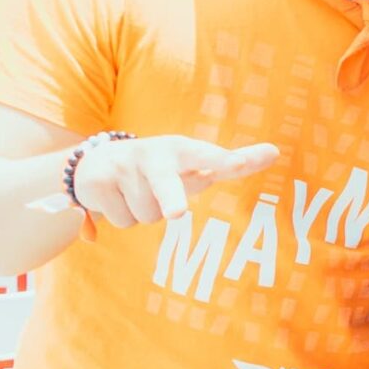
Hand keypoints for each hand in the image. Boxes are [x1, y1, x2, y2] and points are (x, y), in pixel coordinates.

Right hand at [69, 135, 280, 226]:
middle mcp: (151, 155)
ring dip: (145, 211)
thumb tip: (275, 152)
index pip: (205, 156)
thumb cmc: (160, 167)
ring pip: (148, 214)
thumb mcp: (192, 163)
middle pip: (166, 184)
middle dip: (172, 198)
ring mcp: (122, 168)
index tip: (239, 163)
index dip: (222, 160)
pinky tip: (116, 198)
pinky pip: (124, 220)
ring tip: (136, 193)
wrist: (94, 162)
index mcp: (180, 149)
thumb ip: (230, 162)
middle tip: (177, 214)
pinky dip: (123, 216)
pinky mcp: (96, 183)